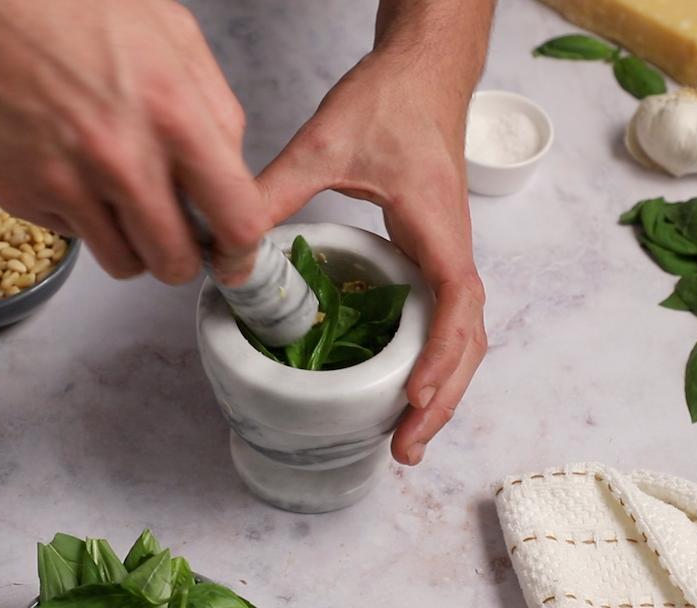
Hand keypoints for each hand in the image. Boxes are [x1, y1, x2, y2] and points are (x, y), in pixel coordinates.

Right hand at [0, 0, 266, 284]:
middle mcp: (121, 157)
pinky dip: (77, 219)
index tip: (234, 253)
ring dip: (130, 243)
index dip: (241, 248)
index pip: (236, 219)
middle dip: (181, 253)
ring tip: (117, 194)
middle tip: (172, 228)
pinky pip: (71, 239)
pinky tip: (68, 168)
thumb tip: (231, 170)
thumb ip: (214, 110)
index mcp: (174, 112)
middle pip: (176, 262)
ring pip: (124, 264)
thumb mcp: (173, 36)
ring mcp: (66, 183)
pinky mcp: (19, 196)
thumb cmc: (69, 4)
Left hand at [257, 50, 487, 465]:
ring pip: (461, 335)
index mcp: (436, 227)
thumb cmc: (389, 101)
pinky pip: (442, 318)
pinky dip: (432, 359)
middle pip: (468, 338)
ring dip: (442, 387)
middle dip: (444, 396)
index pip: (456, 302)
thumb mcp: (325, 143)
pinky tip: (403, 386)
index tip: (413, 395)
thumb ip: (274, 192)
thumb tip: (228, 250)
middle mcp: (451, 248)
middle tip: (405, 447)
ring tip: (407, 436)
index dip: (441, 355)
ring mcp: (445, 254)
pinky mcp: (432, 253)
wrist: (423, 70)